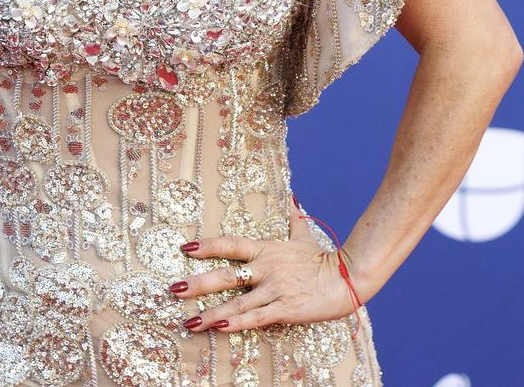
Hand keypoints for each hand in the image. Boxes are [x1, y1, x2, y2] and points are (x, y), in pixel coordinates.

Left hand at [171, 202, 360, 334]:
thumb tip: (291, 196)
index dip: (207, 245)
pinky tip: (219, 328)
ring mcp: (274, 290)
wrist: (349, 277)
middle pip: (225, 275)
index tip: (185, 248)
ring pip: (236, 302)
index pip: (231, 244)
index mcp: (267, 250)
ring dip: (210, 313)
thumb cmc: (324, 258)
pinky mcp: (285, 310)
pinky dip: (237, 323)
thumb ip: (293, 217)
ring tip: (188, 322)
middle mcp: (266, 268)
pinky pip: (256, 318)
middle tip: (173, 289)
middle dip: (198, 283)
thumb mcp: (304, 235)